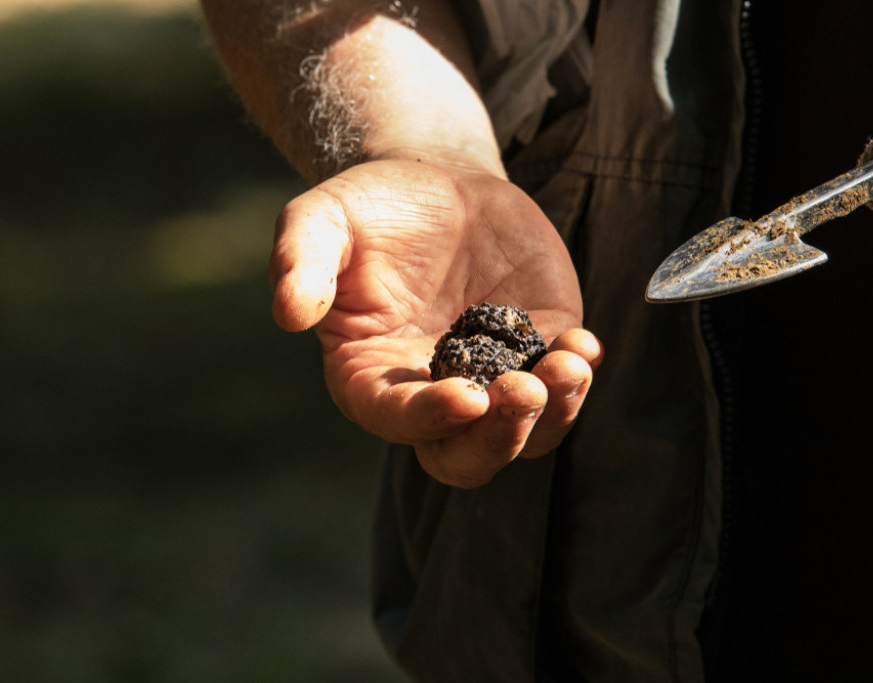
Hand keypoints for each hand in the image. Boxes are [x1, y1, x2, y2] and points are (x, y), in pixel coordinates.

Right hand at [271, 159, 600, 486]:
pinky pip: (562, 385)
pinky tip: (583, 344)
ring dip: (553, 411)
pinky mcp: (537, 348)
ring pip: (527, 432)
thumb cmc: (369, 210)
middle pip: (467, 455)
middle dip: (500, 438)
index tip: (468, 394)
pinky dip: (578, 374)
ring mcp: (491, 375)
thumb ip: (301, 262)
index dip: (432, 418)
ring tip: (569, 364)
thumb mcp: (321, 221)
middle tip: (523, 391)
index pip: (399, 419)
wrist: (435, 184)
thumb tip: (289, 313)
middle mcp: (432, 393)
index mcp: (372, 378)